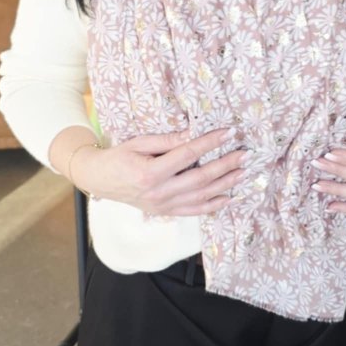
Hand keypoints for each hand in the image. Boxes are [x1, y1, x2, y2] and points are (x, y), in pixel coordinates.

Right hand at [70, 127, 247, 216]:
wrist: (100, 180)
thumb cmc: (118, 157)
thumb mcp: (138, 143)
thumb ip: (166, 140)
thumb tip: (193, 133)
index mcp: (150, 173)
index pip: (187, 155)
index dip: (210, 143)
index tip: (228, 133)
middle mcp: (159, 193)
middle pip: (200, 178)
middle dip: (226, 165)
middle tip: (245, 154)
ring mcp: (163, 206)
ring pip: (202, 196)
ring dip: (226, 184)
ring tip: (243, 172)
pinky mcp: (165, 212)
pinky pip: (194, 211)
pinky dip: (213, 205)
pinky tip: (229, 197)